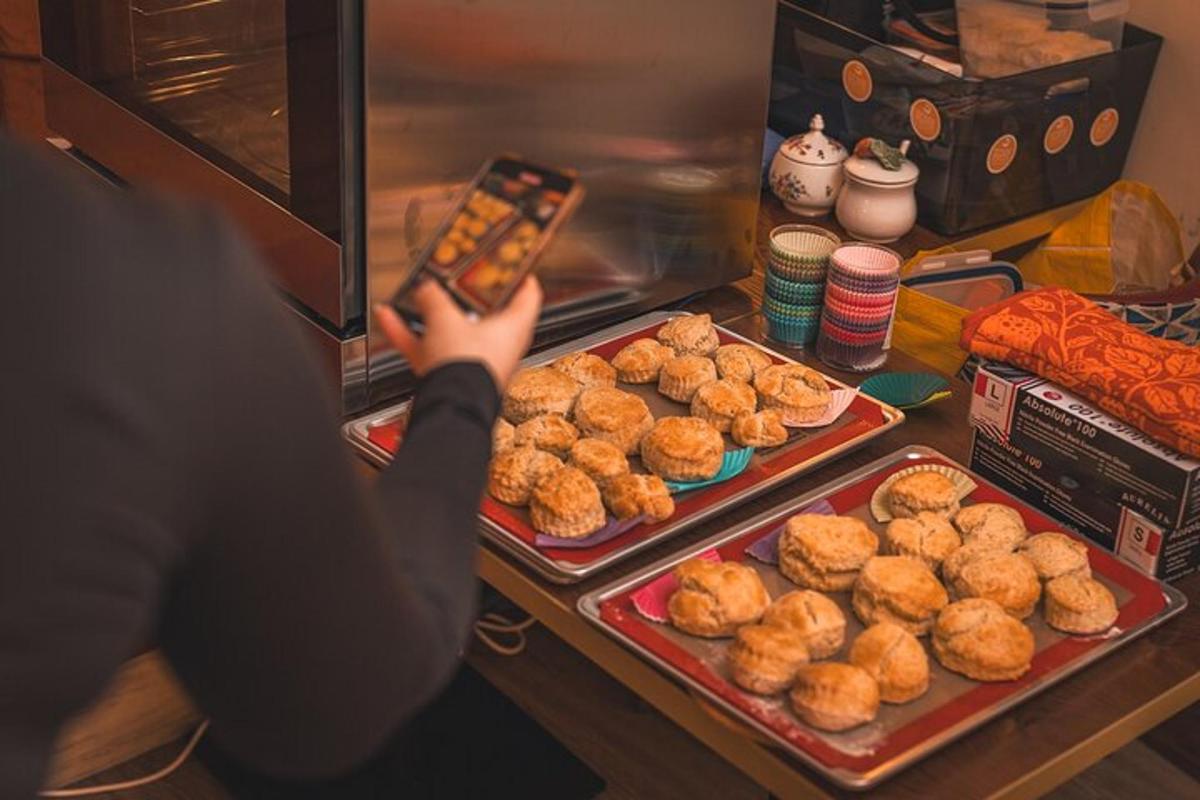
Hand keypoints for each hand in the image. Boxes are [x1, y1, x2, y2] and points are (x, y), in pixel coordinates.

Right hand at [373, 278, 542, 391]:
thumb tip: (426, 289)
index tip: (514, 263)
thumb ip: (434, 298)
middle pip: (485, 314)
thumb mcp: (446, 318)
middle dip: (465, 296)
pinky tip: (389, 317)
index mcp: (512, 328)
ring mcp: (473, 363)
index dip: (522, 275)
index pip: (528, 295)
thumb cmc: (466, 367)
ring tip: (414, 296)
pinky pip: (429, 350)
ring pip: (453, 333)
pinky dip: (410, 335)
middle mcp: (497, 347)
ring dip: (431, 315)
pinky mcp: (450, 376)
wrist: (448, 406)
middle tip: (455, 278)